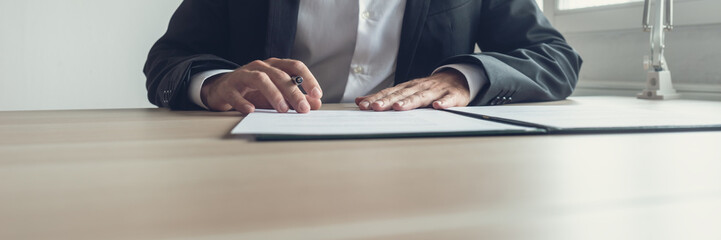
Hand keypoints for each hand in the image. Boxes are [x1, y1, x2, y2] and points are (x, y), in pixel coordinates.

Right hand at [201, 58, 322, 113]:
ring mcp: (243, 75)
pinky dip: (243, 102)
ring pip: (260, 79)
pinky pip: (235, 93)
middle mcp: (260, 67)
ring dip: (273, 94)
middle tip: (303, 109)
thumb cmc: (254, 91)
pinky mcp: (228, 87)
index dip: (308, 78)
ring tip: (282, 109)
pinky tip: (251, 111)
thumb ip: (296, 98)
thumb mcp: (277, 95)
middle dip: (293, 92)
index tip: (317, 94)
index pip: (295, 66)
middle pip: (279, 75)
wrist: (222, 90)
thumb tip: (316, 104)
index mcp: (274, 66)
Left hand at [355, 69, 469, 110]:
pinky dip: (443, 103)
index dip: (376, 99)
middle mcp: (419, 87)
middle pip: (402, 95)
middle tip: (375, 107)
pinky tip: (438, 106)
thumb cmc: (428, 89)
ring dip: (410, 102)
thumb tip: (360, 101)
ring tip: (398, 107)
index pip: (389, 93)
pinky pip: (448, 99)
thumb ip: (385, 97)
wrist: (457, 79)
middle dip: (388, 101)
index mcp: (408, 87)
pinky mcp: (452, 95)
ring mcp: (436, 91)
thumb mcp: (406, 90)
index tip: (363, 105)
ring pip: (421, 96)